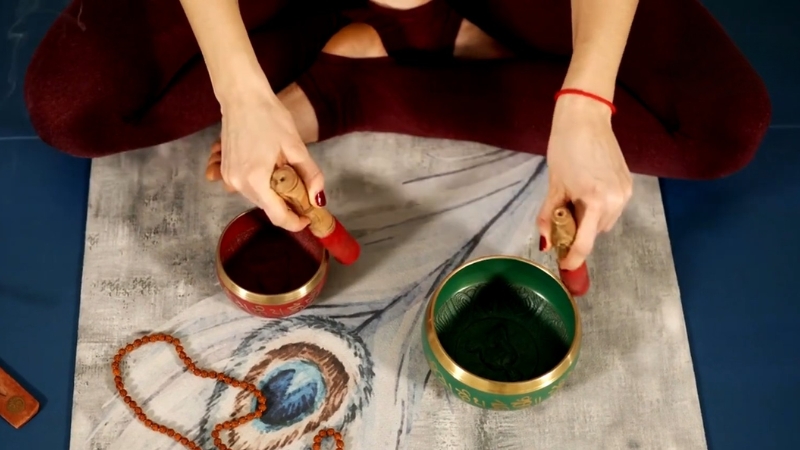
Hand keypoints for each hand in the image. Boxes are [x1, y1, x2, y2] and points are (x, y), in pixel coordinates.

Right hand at [209, 84, 324, 231]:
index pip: (277, 216)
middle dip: (287, 206)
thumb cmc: (269, 116)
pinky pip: (247, 187)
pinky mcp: (225, 170)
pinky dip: (261, 185)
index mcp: (255, 180)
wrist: (242, 97)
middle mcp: (237, 183)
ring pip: (258, 198)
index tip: (308, 217)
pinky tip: (270, 167)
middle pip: (268, 207)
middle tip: (303, 192)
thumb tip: (318, 200)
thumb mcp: (296, 146)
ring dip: (274, 194)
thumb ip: (310, 175)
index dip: (296, 221)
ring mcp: (229, 177)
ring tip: (286, 173)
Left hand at [537, 94, 632, 269]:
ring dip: (590, 220)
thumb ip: (550, 216)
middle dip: (580, 233)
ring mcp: (625, 192)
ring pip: (606, 221)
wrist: (586, 119)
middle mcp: (616, 200)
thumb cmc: (564, 149)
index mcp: (596, 201)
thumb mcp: (554, 185)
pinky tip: (588, 192)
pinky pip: (613, 208)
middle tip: (563, 220)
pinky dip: (600, 208)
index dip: (574, 258)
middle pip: (597, 233)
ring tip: (575, 201)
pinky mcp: (629, 184)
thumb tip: (546, 243)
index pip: (586, 243)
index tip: (565, 266)